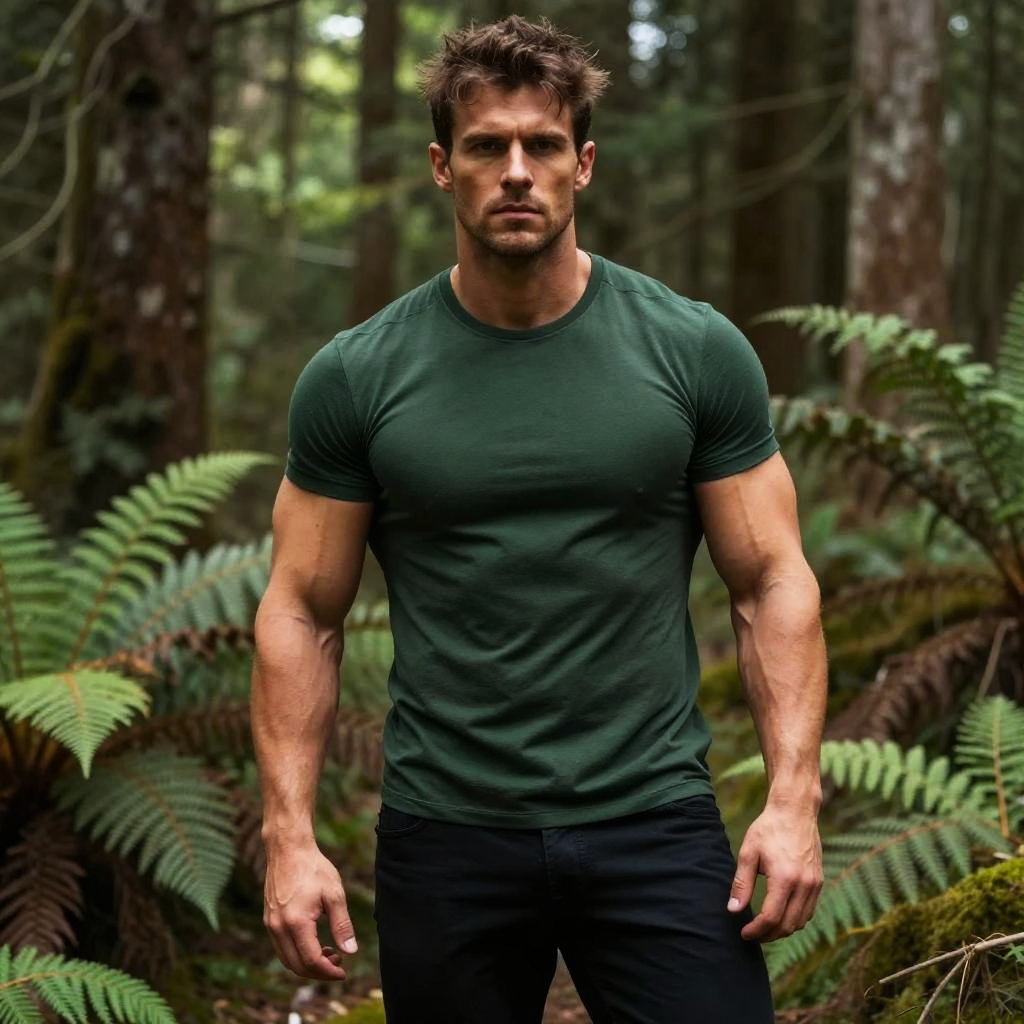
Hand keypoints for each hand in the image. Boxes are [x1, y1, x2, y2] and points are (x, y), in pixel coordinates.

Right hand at [263, 840, 357, 979]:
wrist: (288, 849)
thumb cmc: (314, 869)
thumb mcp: (334, 894)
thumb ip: (342, 925)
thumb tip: (351, 952)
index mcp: (296, 922)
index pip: (311, 960)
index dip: (328, 972)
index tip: (344, 972)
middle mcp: (278, 928)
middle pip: (297, 966)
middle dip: (319, 972)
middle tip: (339, 964)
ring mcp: (271, 925)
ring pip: (287, 959)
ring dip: (307, 965)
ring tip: (330, 954)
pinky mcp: (269, 920)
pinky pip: (281, 948)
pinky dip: (297, 954)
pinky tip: (314, 944)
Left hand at [727, 803, 822, 941]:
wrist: (795, 811)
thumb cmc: (768, 829)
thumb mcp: (748, 853)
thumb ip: (741, 884)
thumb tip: (733, 910)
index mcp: (785, 878)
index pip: (771, 917)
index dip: (756, 930)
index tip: (744, 933)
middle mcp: (804, 885)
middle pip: (788, 925)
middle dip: (768, 935)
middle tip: (752, 934)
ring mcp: (815, 884)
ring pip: (801, 921)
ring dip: (783, 930)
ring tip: (764, 928)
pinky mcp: (819, 882)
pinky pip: (809, 911)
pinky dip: (795, 920)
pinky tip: (780, 916)